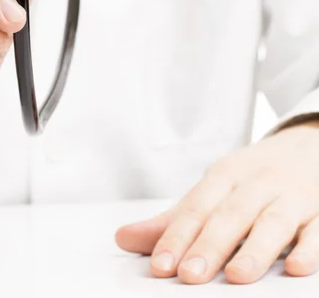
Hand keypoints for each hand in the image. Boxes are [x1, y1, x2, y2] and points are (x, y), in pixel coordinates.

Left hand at [115, 121, 318, 283]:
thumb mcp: (213, 190)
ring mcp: (291, 195)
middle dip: (209, 245)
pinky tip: (297, 267)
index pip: (196, 208)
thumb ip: (173, 220)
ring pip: (273, 222)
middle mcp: (255, 183)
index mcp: (224, 176)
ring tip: (236, 277)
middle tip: (189, 276)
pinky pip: (317, 229)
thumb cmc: (251, 177)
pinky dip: (309, 247)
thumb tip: (123, 238)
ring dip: (255, 249)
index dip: (176, 236)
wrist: (307, 145)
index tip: (160, 266)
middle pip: (230, 215)